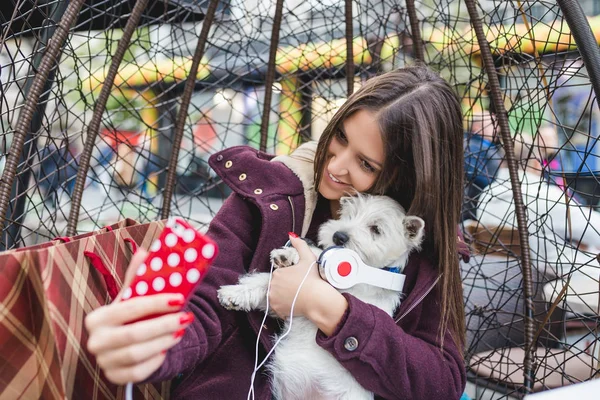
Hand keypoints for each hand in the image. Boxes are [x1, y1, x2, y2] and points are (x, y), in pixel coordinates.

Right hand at [85, 249, 193, 383]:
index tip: (179, 299)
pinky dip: (155, 360)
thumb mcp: (131, 297)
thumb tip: (145, 251)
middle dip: (164, 325)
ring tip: (181, 330)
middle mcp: (96, 340)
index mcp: (97, 318)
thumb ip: (137, 277)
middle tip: (186, 317)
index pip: (130, 308)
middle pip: (134, 334)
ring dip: (164, 341)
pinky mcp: (114, 377)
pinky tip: (166, 348)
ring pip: (137, 354)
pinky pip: (138, 372)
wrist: (127, 344)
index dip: (156, 304)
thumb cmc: (131, 317)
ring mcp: (104, 361)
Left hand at [268, 235, 346, 335]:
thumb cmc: (313, 278)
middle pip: (277, 285)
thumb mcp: (308, 258)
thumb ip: (300, 245)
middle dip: (285, 286)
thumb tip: (291, 235)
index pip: (280, 275)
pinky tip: (293, 303)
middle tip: (298, 289)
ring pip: (276, 296)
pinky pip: (277, 306)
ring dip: (283, 296)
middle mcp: (272, 285)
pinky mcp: (276, 309)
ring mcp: (273, 298)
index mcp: (278, 273)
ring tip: (295, 296)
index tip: (298, 280)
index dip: (289, 277)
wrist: (317, 299)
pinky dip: (283, 306)